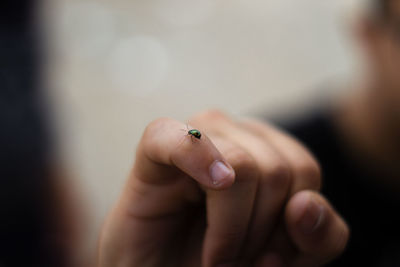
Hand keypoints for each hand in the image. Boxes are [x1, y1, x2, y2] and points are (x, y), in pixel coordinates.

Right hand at [97, 110, 348, 266]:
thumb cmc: (224, 257)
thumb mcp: (288, 254)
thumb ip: (319, 237)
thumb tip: (306, 205)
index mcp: (268, 149)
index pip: (304, 170)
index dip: (293, 224)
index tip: (269, 255)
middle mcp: (234, 135)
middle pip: (276, 170)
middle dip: (260, 232)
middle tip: (236, 259)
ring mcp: (194, 138)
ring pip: (241, 165)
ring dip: (231, 230)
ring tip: (214, 256)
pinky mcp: (153, 151)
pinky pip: (173, 138)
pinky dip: (197, 159)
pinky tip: (212, 183)